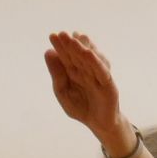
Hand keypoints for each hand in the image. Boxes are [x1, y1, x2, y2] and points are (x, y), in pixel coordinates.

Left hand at [44, 31, 127, 146]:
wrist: (98, 124)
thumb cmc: (81, 107)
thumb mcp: (63, 92)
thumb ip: (56, 74)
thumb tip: (48, 53)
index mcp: (74, 71)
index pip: (66, 56)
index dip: (60, 46)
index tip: (53, 36)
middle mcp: (87, 70)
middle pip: (77, 55)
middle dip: (70, 44)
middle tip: (62, 33)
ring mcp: (98, 75)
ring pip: (90, 60)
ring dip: (82, 49)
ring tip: (74, 38)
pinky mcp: (108, 84)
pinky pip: (101, 71)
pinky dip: (95, 62)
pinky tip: (88, 53)